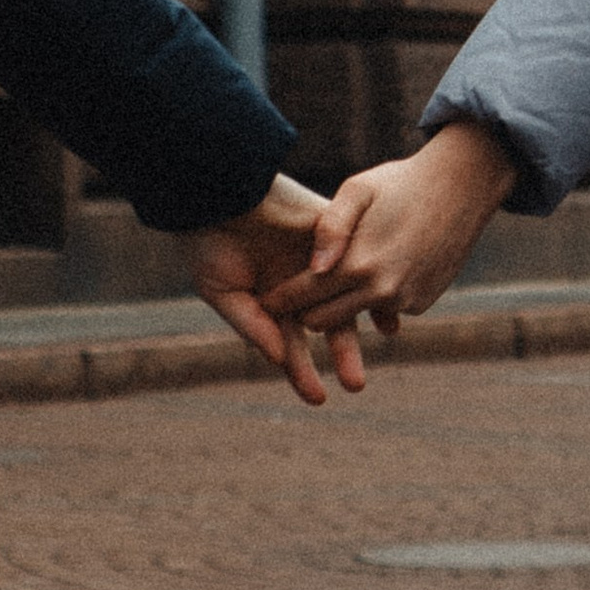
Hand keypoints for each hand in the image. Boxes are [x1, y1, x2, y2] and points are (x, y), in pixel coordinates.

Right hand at [188, 176, 370, 404]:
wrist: (211, 191)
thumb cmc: (207, 241)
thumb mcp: (223, 293)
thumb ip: (254, 326)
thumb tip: (280, 361)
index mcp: (272, 297)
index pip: (292, 341)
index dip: (303, 371)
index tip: (318, 398)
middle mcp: (298, 281)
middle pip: (328, 323)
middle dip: (342, 355)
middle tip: (356, 386)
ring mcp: (315, 256)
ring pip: (345, 296)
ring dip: (359, 326)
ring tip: (375, 344)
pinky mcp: (327, 230)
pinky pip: (352, 258)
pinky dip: (368, 283)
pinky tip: (382, 309)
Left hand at [263, 121, 519, 340]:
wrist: (462, 187)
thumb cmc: (400, 182)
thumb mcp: (358, 190)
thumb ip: (329, 227)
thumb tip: (314, 268)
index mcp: (358, 262)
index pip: (303, 297)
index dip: (279, 300)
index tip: (261, 301)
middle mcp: (381, 289)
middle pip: (322, 321)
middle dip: (304, 310)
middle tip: (290, 294)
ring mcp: (405, 300)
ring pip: (354, 317)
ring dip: (339, 306)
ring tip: (327, 283)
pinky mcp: (422, 303)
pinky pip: (385, 309)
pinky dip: (375, 297)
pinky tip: (377, 267)